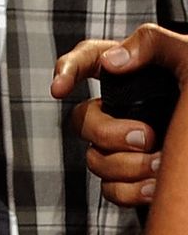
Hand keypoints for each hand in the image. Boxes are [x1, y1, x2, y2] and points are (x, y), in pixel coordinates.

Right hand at [52, 24, 187, 205]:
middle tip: (146, 137)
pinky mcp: (134, 177)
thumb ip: (150, 42)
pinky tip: (157, 186)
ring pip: (95, 159)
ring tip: (162, 166)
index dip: (65, 72)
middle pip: (84, 121)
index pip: (86, 61)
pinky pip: (111, 190)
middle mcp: (120, 110)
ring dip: (127, 166)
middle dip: (109, 133)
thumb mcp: (186, 55)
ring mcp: (124, 146)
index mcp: (129, 74)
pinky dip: (131, 191)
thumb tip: (113, 60)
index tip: (60, 89)